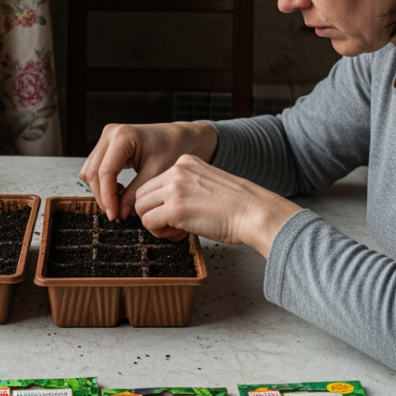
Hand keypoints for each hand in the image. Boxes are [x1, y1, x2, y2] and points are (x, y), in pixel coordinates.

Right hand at [78, 122, 218, 220]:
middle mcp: (111, 133)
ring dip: (101, 190)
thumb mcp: (156, 174)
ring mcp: (107, 138)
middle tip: (115, 215)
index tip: (114, 215)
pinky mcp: (108, 145)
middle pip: (92, 172)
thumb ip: (134, 194)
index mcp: (123, 136)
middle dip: (102, 196)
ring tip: (118, 204)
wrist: (181, 137)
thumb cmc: (174, 149)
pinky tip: (119, 191)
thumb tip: (118, 214)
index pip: (105, 172)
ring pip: (89, 171)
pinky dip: (103, 183)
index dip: (107, 197)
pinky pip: (95, 167)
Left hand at [134, 155, 302, 257]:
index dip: (159, 203)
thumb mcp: (207, 185)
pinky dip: (159, 232)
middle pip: (142, 194)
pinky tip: (178, 233)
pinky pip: (148, 222)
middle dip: (152, 212)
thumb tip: (164, 208)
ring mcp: (175, 188)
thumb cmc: (237, 206)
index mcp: (186, 162)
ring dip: (154, 223)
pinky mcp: (175, 208)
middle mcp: (177, 171)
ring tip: (176, 229)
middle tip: (172, 225)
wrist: (255, 213)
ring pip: (141, 207)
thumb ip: (185, 189)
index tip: (175, 215)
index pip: (154, 183)